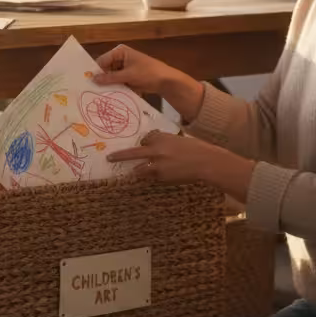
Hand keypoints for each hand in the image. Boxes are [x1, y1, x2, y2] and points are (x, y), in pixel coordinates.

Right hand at [94, 45, 204, 119]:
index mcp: (120, 52)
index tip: (86, 82)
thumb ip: (110, 77)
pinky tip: (107, 97)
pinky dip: (115, 88)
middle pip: (106, 69)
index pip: (102, 60)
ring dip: (108, 85)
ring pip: (111, 77)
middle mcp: (120, 58)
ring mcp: (124, 68)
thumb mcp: (128, 75)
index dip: (95, 71)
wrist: (166, 81)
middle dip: (101, 79)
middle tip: (90, 91)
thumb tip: (93, 79)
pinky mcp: (128, 77)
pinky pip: (117, 82)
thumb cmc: (147, 73)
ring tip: (97, 95)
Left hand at [107, 131, 228, 183]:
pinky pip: (153, 178)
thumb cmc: (196, 148)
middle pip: (132, 153)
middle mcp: (156, 150)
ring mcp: (158, 165)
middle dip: (119, 156)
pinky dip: (153, 178)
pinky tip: (160, 177)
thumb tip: (152, 144)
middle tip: (109, 158)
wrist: (206, 162)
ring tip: (131, 174)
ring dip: (137, 171)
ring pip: (140, 170)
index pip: (144, 140)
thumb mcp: (178, 140)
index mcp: (161, 138)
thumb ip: (164, 142)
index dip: (142, 145)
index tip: (137, 146)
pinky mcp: (162, 177)